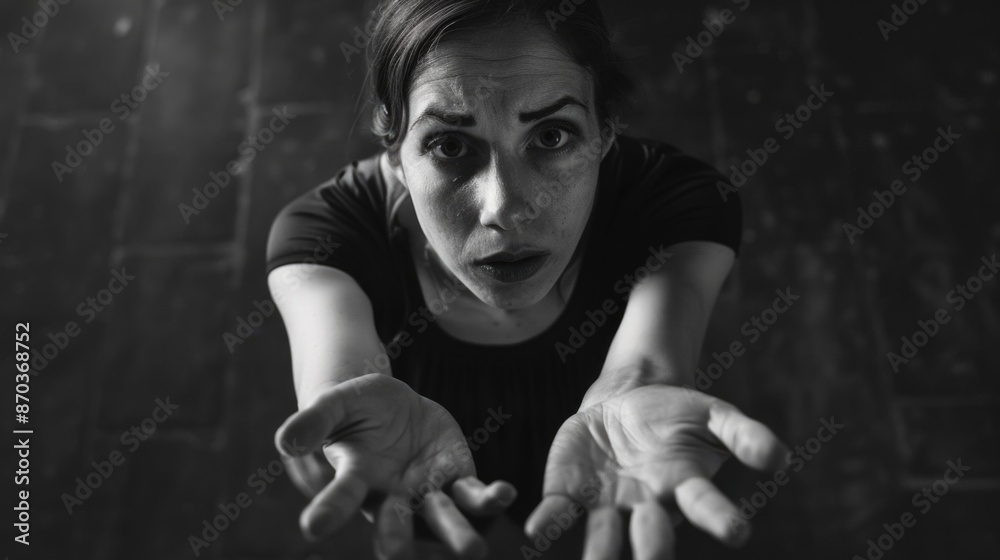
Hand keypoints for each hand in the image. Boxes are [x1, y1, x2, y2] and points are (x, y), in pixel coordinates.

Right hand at [275, 373, 516, 558]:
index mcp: (355, 477)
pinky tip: (505, 494)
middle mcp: (390, 495)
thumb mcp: (334, 403)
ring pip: (442, 520)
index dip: (328, 509)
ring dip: (458, 537)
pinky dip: (490, 498)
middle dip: (396, 539)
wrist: (389, 406)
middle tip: (397, 554)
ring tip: (474, 551)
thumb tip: (285, 439)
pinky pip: (474, 495)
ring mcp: (426, 491)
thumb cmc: (354, 407)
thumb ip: (314, 420)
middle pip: (394, 524)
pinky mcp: (457, 478)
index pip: (340, 496)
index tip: (312, 526)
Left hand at [525, 385, 787, 558]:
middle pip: (652, 535)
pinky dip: (547, 524)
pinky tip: (535, 533)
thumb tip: (779, 457)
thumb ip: (743, 434)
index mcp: (684, 486)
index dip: (720, 518)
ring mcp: (606, 505)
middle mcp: (647, 506)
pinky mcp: (570, 493)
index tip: (737, 531)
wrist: (626, 402)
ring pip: (602, 538)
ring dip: (597, 556)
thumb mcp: (714, 415)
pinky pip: (558, 514)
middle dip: (654, 550)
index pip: (705, 506)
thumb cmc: (678, 415)